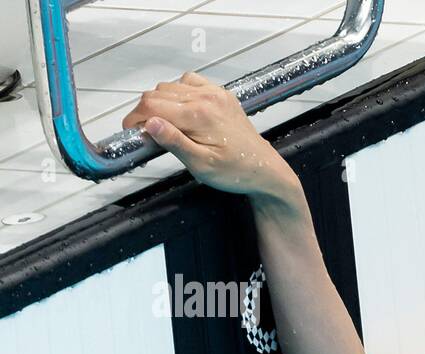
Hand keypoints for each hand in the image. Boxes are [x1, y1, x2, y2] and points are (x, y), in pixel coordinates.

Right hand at [122, 72, 298, 201]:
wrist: (264, 170)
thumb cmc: (236, 172)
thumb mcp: (200, 165)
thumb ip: (174, 142)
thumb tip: (149, 124)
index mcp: (199, 115)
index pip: (151, 107)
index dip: (134, 120)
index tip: (131, 133)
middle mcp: (207, 98)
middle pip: (157, 94)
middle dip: (145, 112)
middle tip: (147, 133)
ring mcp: (215, 93)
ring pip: (170, 86)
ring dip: (160, 102)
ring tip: (164, 125)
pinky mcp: (221, 94)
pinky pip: (189, 82)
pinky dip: (178, 92)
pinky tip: (181, 110)